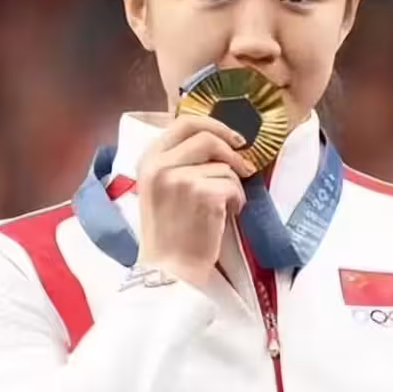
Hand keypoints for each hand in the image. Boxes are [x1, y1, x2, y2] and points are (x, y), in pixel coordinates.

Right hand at [135, 114, 255, 287]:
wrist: (169, 268)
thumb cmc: (169, 230)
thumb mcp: (160, 187)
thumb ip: (178, 161)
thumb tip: (218, 139)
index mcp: (148, 159)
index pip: (184, 122)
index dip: (214, 125)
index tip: (232, 138)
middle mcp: (160, 165)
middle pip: (207, 137)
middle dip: (231, 151)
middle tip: (244, 166)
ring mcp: (180, 178)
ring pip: (225, 165)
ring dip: (233, 185)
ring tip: (224, 205)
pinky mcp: (202, 194)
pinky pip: (233, 185)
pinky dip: (237, 200)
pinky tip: (226, 215)